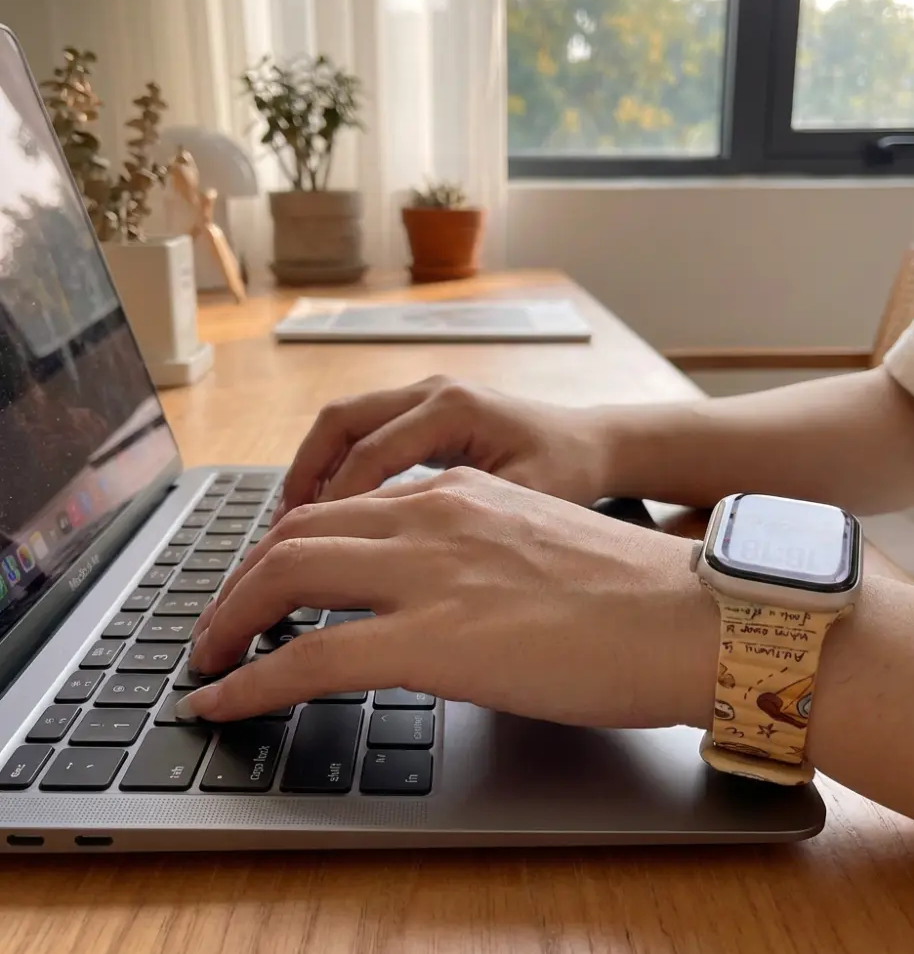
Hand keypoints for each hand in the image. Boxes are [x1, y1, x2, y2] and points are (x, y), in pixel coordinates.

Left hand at [180, 469, 715, 727]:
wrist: (689, 618)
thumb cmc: (630, 594)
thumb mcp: (531, 546)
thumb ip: (471, 558)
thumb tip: (434, 602)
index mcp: (457, 494)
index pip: (342, 508)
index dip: (285, 547)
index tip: (264, 583)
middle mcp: (431, 516)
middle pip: (297, 533)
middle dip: (241, 580)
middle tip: (219, 622)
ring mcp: (429, 572)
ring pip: (288, 575)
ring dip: (232, 618)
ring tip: (210, 658)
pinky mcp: (432, 638)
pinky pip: (310, 656)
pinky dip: (252, 681)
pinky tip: (226, 702)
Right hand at [272, 376, 612, 521]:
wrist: (595, 443)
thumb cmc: (569, 473)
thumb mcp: (526, 500)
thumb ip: (465, 522)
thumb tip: (396, 561)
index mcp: (453, 409)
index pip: (370, 454)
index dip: (333, 504)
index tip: (305, 552)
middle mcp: (432, 392)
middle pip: (340, 421)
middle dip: (304, 475)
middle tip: (278, 533)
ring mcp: (426, 396)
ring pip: (344, 422)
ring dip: (313, 468)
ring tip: (290, 525)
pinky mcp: (425, 412)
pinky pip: (364, 432)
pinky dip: (338, 466)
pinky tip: (330, 512)